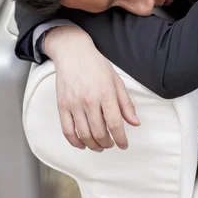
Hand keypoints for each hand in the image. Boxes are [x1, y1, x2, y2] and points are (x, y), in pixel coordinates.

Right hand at [44, 26, 139, 151]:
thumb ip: (125, 103)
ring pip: (84, 135)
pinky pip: (67, 130)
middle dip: (107, 143)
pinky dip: (74, 142)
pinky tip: (81, 144)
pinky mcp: (62, 105)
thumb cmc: (95, 64)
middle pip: (99, 133)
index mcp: (106, 93)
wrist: (72, 52)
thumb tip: (135, 123)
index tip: (123, 145)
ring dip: (93, 145)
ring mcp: (74, 104)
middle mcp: (90, 100)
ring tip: (99, 146)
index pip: (115, 124)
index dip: (121, 139)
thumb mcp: (116, 80)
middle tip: (111, 144)